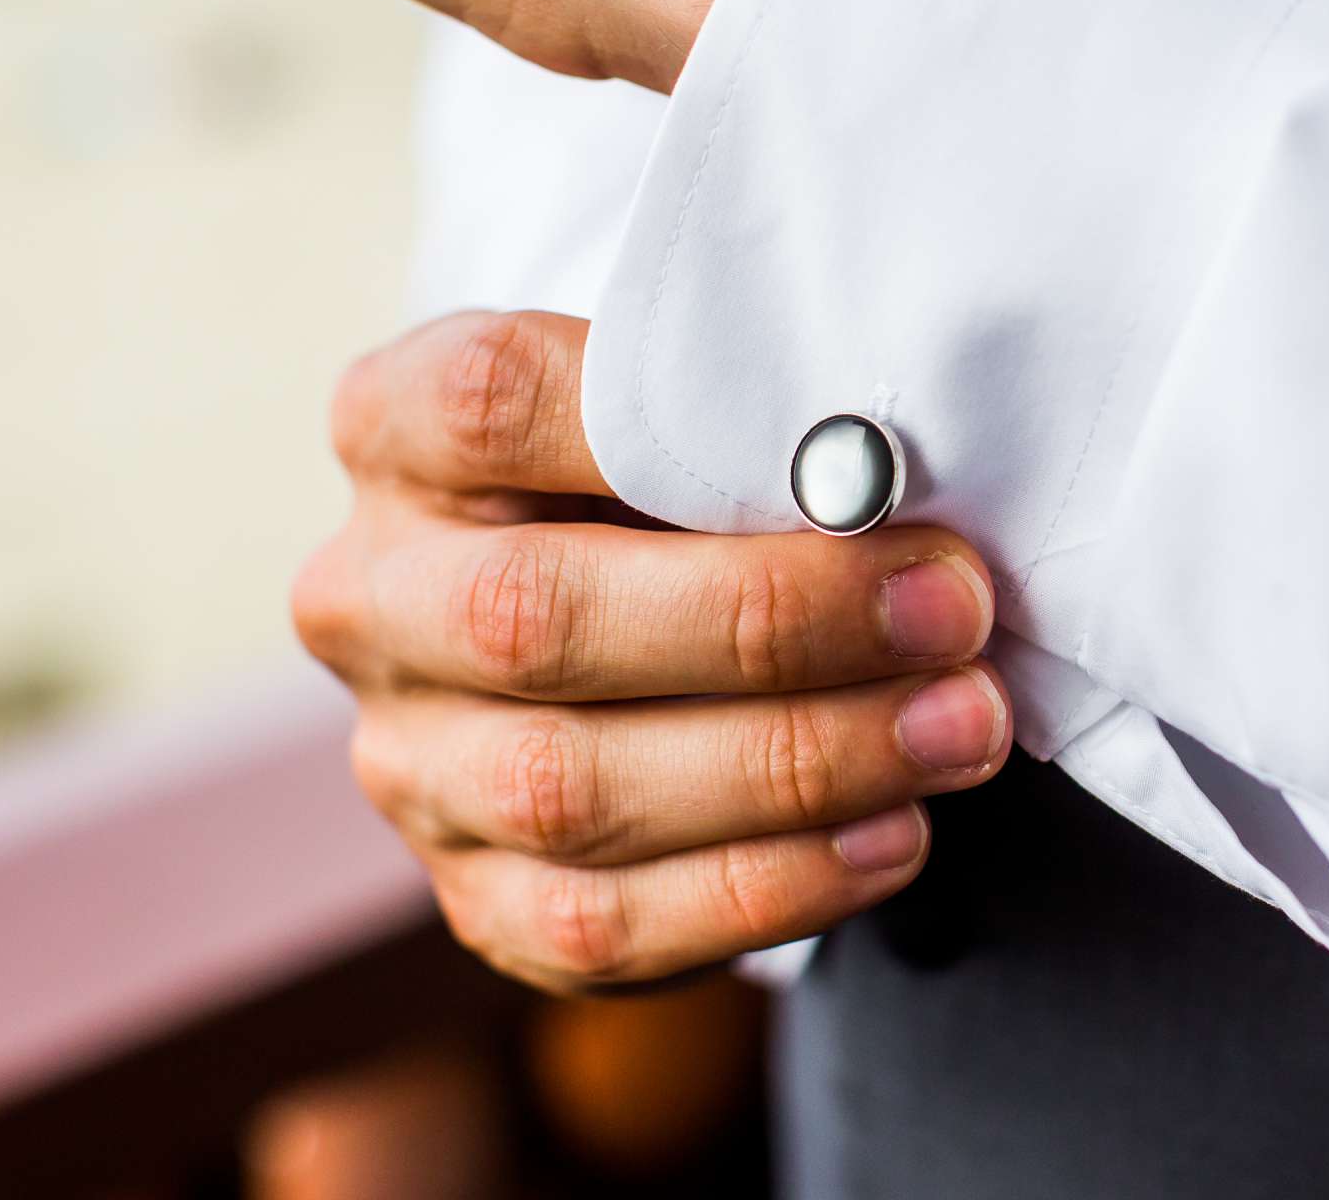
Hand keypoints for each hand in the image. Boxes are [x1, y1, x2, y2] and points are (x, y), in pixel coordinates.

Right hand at [292, 311, 1010, 991]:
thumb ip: (744, 432)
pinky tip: (890, 835)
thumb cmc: (683, 487)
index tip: (870, 464)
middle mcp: (372, 600)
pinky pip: (606, 925)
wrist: (634, 623)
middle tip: (948, 614)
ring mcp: (411, 762)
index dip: (674, 425)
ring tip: (956, 729)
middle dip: (772, 622)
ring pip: (572, 789)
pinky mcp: (476, 897)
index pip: (493, 402)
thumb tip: (879, 486)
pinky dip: (769, 886)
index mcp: (401, 432)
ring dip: (799, 764)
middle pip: (536, 617)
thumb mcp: (690, 416)